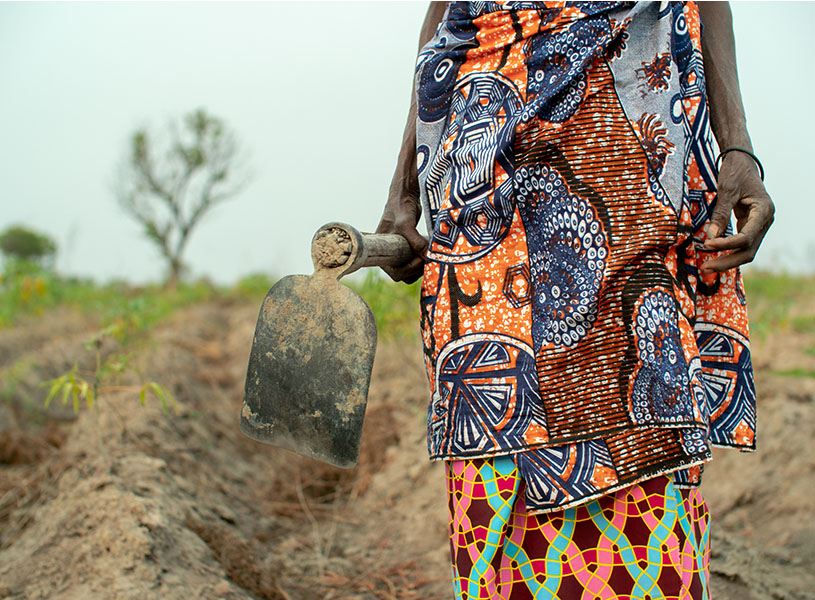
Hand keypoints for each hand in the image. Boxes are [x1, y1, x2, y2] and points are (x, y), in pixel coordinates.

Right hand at [376, 186, 427, 283]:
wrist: (404, 194)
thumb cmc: (399, 209)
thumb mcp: (406, 226)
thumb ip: (416, 242)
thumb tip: (428, 258)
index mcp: (382, 252)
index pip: (396, 273)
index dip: (409, 270)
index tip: (419, 258)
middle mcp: (389, 254)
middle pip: (405, 274)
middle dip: (417, 269)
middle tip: (427, 258)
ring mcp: (399, 252)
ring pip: (412, 269)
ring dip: (422, 265)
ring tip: (429, 253)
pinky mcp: (408, 247)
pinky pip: (416, 260)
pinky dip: (424, 259)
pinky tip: (430, 251)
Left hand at [702, 151, 773, 272]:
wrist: (742, 162)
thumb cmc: (735, 172)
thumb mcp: (727, 190)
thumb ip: (720, 214)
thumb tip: (711, 236)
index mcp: (764, 211)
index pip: (746, 237)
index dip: (726, 244)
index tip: (706, 244)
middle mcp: (765, 220)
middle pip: (749, 250)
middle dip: (727, 261)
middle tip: (706, 268)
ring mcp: (759, 224)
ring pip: (746, 250)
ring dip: (727, 260)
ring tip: (707, 267)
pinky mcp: (751, 225)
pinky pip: (741, 244)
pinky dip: (728, 251)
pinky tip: (714, 257)